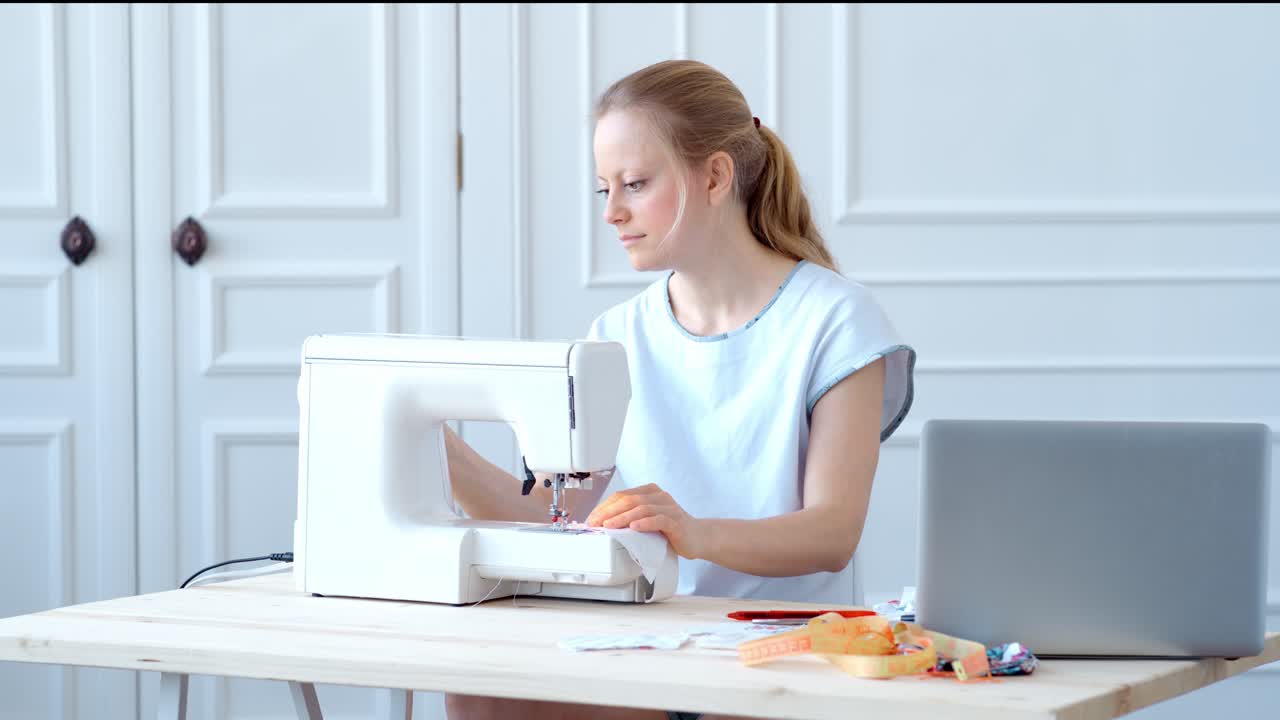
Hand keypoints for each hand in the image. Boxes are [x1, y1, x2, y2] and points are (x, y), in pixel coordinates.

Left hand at [585, 483, 707, 559]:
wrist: (698, 538)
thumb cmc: (670, 530)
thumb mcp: (647, 520)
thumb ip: (631, 517)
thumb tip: (604, 524)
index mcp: (650, 492)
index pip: (622, 495)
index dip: (604, 506)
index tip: (591, 519)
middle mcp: (659, 496)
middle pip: (629, 500)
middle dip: (609, 512)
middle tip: (595, 523)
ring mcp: (669, 507)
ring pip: (642, 509)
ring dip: (622, 518)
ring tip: (609, 526)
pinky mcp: (676, 521)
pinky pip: (659, 520)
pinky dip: (644, 523)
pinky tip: (634, 528)